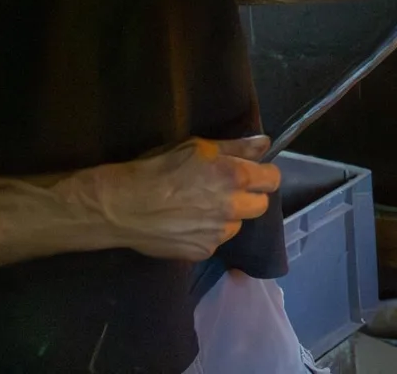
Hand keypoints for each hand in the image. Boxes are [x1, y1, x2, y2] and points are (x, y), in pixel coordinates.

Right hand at [78, 135, 281, 260]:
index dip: (263, 175)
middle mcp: (232, 207)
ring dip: (228, 217)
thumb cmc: (159, 168)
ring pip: (238, 224)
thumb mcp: (198, 147)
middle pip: (261, 205)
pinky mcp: (203, 252)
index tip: (253, 173)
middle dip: (250, 197)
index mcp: (235, 177)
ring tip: (201, 208)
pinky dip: (208, 234)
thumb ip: (237, 147)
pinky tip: (187, 224)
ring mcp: (219, 233)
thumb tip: (265, 144)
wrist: (123, 206)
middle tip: (227, 191)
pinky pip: (216, 241)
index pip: (272, 179)